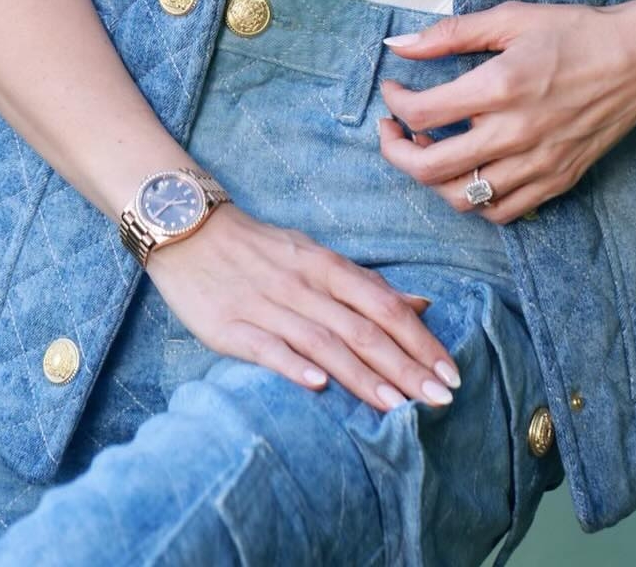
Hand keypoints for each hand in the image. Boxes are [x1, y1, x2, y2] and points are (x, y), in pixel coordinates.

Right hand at [143, 202, 461, 412]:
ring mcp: (268, 305)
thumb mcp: (316, 257)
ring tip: (397, 407)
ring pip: (324, 342)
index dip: (420, 339)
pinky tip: (318, 387)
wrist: (187, 228)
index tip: (449, 371)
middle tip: (440, 398)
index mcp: (327, 266)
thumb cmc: (260, 248)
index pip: (384, 304)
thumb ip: (365, 285)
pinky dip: (294, 366)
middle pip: (363, 329)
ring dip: (363, 377)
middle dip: (405, 366)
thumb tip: (420, 305)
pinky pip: (267, 348)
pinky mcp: (230, 326)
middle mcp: (304, 285)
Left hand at [377, 0, 635, 223]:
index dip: (395, 103)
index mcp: (499, 87)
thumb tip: (399, 44)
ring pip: (461, 197)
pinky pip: (500, 211)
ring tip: (430, 149)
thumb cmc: (578, 33)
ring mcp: (536, 163)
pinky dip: (474, 200)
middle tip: (392, 130)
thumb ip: (451, 33)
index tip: (393, 90)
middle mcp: (514, 133)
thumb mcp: (511, 19)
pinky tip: (471, 171)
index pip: (422, 112)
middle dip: (395, 150)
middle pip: (430, 167)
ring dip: (432, 178)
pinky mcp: (555, 181)